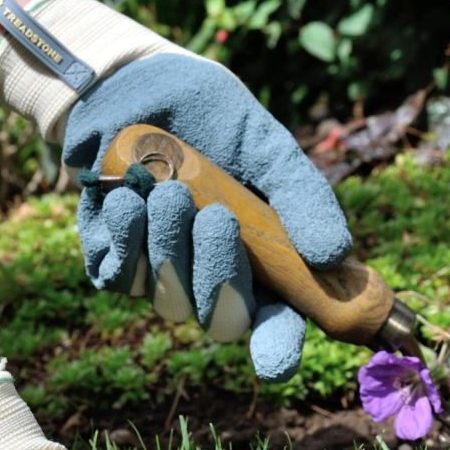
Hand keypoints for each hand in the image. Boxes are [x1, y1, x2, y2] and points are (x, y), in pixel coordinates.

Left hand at [0, 0, 352, 381]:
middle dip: (218, 273)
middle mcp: (213, 278)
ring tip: (167, 189)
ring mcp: (162, 277)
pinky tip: (127, 195)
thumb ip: (301, 195)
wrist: (129, 87)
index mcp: (261, 261)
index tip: (278, 362)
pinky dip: (129, 235)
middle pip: (223, 320)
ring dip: (170, 244)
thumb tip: (336, 256)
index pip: (277, 322)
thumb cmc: (206, 114)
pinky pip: (123, 277)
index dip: (279, 346)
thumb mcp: (264, 143)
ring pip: (170, 300)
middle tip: (215, 216)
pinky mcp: (114, 265)